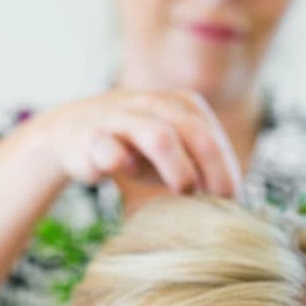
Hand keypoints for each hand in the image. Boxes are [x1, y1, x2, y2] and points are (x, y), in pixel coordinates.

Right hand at [38, 88, 241, 199]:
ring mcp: (119, 117)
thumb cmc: (133, 149)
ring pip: (157, 136)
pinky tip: (127, 174)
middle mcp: (151, 103)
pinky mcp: (88, 136)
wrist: (69, 135)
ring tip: (183, 192)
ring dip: (177, 168)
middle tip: (219, 202)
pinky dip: (119, 162)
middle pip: (192, 131)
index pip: (210, 133)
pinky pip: (106, 148)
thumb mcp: (173, 154)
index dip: (226, 167)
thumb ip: (203, 167)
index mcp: (177, 104)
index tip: (232, 199)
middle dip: (212, 167)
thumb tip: (236, 202)